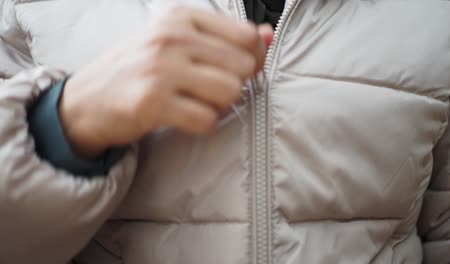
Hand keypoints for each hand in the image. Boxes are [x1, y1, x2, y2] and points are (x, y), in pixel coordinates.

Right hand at [59, 7, 273, 157]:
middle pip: (243, 67)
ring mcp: (160, 68)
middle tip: (207, 89)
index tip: (232, 70)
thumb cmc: (139, 69)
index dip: (250, 59)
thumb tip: (268, 35)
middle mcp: (171, 37)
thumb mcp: (178, 41)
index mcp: (181, 17)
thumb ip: (225, 37)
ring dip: (218, 106)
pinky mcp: (152, 102)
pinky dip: (202, 124)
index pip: (246, 36)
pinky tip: (183, 116)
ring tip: (194, 102)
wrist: (88, 99)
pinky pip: (208, 120)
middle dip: (232, 85)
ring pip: (230, 93)